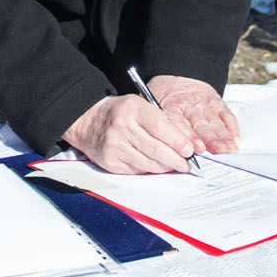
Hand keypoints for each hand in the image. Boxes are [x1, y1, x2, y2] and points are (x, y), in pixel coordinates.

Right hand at [64, 94, 197, 173]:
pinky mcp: (110, 163)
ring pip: (148, 164)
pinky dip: (149, 170)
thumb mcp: (139, 106)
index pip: (160, 127)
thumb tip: (183, 143)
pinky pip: (136, 171)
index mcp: (132, 108)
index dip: (177, 141)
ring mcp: (114, 146)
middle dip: (176, 159)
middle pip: (156, 149)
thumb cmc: (119, 112)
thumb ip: (159, 121)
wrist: (86, 120)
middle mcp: (122, 127)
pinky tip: (156, 167)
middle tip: (187, 164)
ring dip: (165, 167)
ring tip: (175, 166)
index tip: (189, 150)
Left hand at [146, 75, 240, 154]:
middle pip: (199, 125)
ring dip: (222, 138)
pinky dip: (232, 130)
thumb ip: (152, 123)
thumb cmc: (164, 94)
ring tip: (227, 151)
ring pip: (215, 123)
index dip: (185, 136)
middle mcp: (189, 106)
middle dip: (206, 139)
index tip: (190, 149)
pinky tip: (235, 141)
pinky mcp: (217, 103)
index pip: (177, 123)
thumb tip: (151, 147)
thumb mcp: (150, 103)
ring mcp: (205, 105)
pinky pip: (227, 116)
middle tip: (211, 152)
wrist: (178, 71)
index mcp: (170, 106)